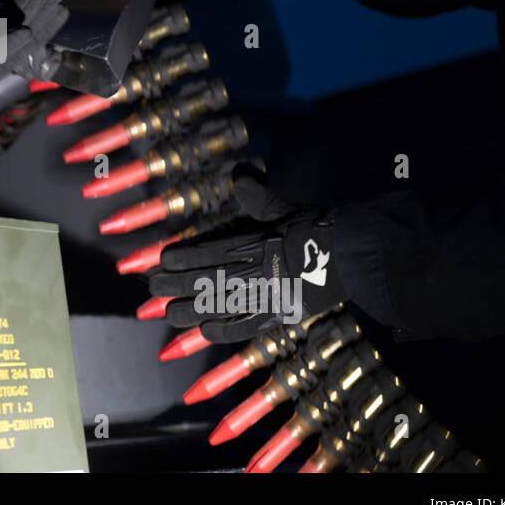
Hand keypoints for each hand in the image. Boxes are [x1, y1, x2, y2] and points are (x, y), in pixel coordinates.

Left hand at [145, 163, 347, 343]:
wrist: (351, 256)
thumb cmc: (315, 228)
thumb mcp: (281, 206)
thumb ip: (255, 192)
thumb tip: (239, 172)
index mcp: (252, 243)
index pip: (208, 252)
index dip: (182, 258)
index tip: (161, 261)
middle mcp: (254, 271)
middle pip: (206, 280)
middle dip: (176, 285)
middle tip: (152, 288)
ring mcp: (265, 295)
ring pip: (219, 306)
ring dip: (190, 311)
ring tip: (168, 314)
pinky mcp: (279, 314)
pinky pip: (245, 327)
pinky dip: (223, 330)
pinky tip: (203, 332)